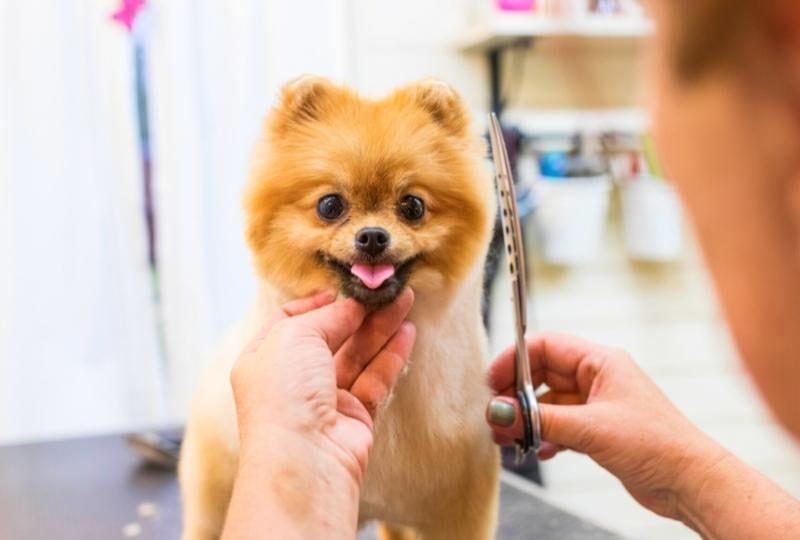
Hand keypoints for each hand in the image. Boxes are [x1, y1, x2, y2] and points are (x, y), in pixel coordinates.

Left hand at [225, 290, 414, 539]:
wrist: (304, 460)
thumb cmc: (284, 394)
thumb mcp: (295, 336)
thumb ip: (327, 316)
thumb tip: (351, 305)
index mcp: (264, 358)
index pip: (290, 321)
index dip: (316, 303)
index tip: (343, 288)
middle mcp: (292, 379)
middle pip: (331, 336)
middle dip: (359, 312)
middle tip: (388, 290)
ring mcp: (323, 399)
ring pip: (357, 355)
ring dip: (381, 328)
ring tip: (406, 300)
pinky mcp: (354, 417)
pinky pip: (375, 379)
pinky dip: (391, 356)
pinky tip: (407, 333)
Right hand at [486, 333, 725, 520]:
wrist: (689, 482)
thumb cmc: (655, 445)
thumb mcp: (590, 428)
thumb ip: (541, 419)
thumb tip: (501, 411)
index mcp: (600, 361)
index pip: (545, 346)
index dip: (514, 361)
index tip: (493, 383)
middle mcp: (597, 377)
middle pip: (542, 375)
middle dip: (516, 395)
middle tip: (497, 417)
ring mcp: (597, 404)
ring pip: (548, 403)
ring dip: (527, 419)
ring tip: (508, 438)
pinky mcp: (598, 429)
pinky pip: (559, 424)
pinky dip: (544, 435)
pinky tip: (538, 451)